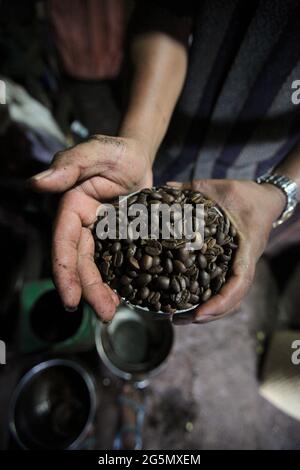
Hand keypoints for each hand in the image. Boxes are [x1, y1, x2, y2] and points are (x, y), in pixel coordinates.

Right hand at [30, 135, 152, 320]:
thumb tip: (36, 183)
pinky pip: (117, 262)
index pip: (64, 242)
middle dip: (89, 289)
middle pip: (82, 261)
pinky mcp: (120, 238)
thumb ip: (69, 166)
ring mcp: (102, 233)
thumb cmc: (116, 151)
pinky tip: (127, 297)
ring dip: (103, 291)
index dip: (65, 271)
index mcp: (72, 207)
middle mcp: (83, 224)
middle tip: (104, 314)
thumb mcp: (96, 151)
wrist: (139, 156)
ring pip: (99, 266)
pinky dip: (120, 280)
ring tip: (113, 312)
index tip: (71, 299)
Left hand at [167, 179, 285, 323]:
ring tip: (180, 318)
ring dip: (207, 310)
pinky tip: (187, 301)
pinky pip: (222, 286)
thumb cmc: (247, 195)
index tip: (199, 314)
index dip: (221, 301)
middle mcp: (244, 263)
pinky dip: (208, 297)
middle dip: (208, 314)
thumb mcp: (222, 188)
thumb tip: (164, 188)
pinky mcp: (232, 264)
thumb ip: (193, 189)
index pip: (238, 282)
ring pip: (228, 297)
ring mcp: (239, 266)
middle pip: (232, 299)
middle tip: (180, 320)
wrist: (266, 199)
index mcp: (246, 249)